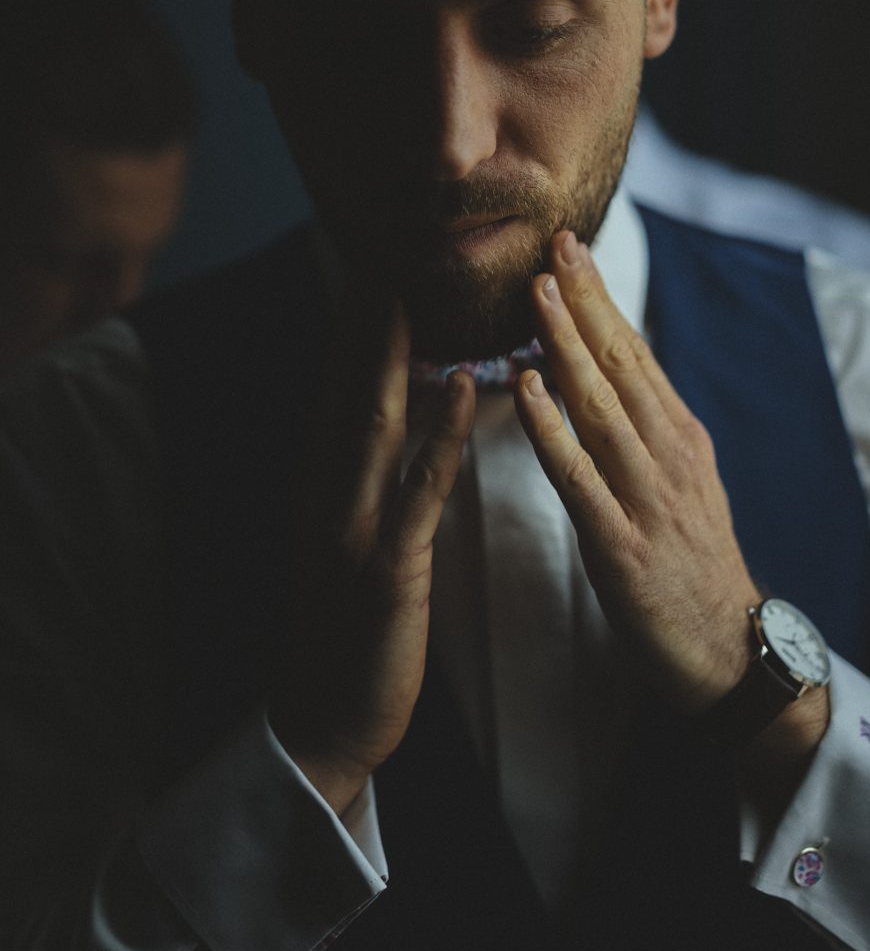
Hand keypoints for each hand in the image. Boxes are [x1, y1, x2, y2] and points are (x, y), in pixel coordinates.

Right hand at [269, 296, 474, 814]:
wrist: (330, 712)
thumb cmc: (353, 617)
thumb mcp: (349, 527)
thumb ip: (367, 463)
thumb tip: (395, 395)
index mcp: (323, 477)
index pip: (341, 380)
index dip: (359, 315)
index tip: (382, 252)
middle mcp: (326, 487)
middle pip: (348, 382)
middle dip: (369, 311)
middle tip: (392, 237)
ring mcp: (350, 524)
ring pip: (374, 418)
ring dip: (394, 349)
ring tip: (416, 284)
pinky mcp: (385, 565)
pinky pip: (418, 486)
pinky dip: (440, 431)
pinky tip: (464, 383)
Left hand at [514, 230, 825, 755]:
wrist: (726, 648)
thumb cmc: (692, 558)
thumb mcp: (684, 478)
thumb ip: (649, 424)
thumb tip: (610, 366)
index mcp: (679, 435)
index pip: (635, 352)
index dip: (600, 298)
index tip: (571, 247)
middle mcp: (668, 454)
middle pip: (621, 365)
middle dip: (584, 301)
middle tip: (553, 245)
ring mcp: (647, 498)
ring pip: (600, 408)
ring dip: (566, 347)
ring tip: (535, 296)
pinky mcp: (621, 545)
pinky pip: (579, 478)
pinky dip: (552, 430)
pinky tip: (527, 390)